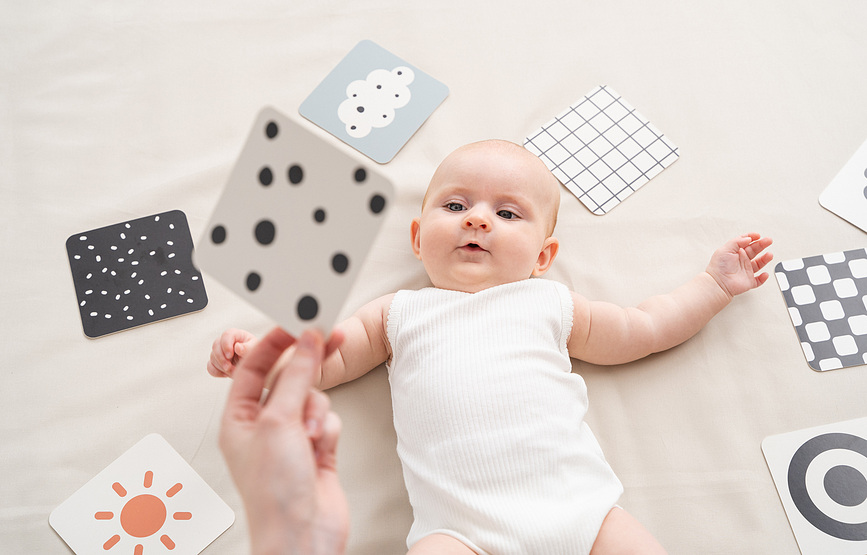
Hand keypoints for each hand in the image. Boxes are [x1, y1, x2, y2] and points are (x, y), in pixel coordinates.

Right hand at [207, 328, 257, 377]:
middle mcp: (224, 341)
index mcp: (235, 335)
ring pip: (212, 358)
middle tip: (229, 367)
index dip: (226, 345)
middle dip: (221, 358)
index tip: (230, 356)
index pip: (226, 335)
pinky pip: (210, 367)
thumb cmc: (254, 353)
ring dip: (221, 367)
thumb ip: (247, 348)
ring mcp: (219, 351)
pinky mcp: (215, 362)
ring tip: (234, 372)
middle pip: (215, 346)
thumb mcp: (254, 349)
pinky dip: (216, 372)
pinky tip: (226, 374)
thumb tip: (237, 347)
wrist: (252, 364)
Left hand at [219, 328, 348, 554]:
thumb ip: (295, 376)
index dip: (275, 342)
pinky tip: (322, 449)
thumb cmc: (274, 492)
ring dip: (317, 412)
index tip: (298, 321)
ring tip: (313, 435)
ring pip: (313, 398)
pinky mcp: (316, 449)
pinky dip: (328, 430)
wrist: (303, 536)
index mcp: (238, 419)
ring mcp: (290, 438)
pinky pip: (328, 420)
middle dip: (306, 369)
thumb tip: (305, 341)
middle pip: (288, 379)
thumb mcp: (279, 422)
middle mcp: (263, 426)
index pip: (254, 367)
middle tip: (329, 337)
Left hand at [706, 233, 773, 298]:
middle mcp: (740, 261)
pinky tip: (765, 274)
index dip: (751, 237)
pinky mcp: (748, 282)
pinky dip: (763, 278)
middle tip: (768, 240)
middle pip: (754, 250)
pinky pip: (758, 280)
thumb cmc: (718, 267)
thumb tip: (748, 238)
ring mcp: (745, 271)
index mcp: (735, 252)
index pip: (745, 242)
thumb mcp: (725, 249)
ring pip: (758, 264)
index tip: (757, 235)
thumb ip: (737, 242)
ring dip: (765, 259)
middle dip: (762, 244)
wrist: (718, 283)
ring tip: (769, 255)